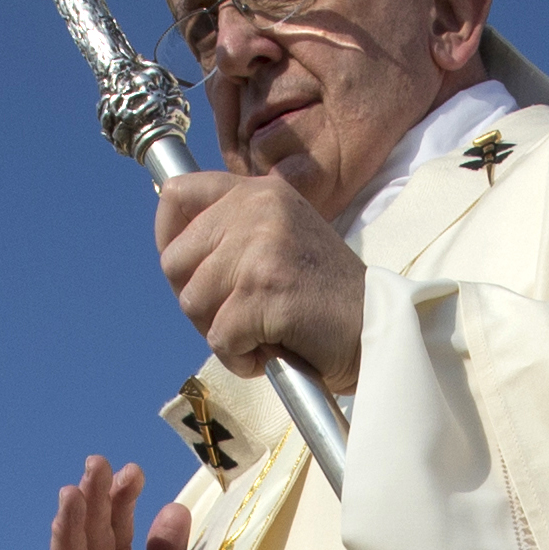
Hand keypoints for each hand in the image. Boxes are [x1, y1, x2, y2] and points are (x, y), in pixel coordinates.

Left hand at [155, 171, 366, 387]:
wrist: (381, 331)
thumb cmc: (326, 297)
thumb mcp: (280, 239)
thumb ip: (233, 233)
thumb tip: (171, 252)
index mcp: (260, 192)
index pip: (177, 193)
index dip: (167, 235)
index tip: (183, 269)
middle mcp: (258, 209)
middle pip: (174, 261)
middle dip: (197, 299)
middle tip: (236, 315)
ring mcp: (260, 248)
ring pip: (191, 302)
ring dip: (220, 331)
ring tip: (262, 331)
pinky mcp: (263, 290)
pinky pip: (218, 338)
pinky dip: (239, 357)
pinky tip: (270, 350)